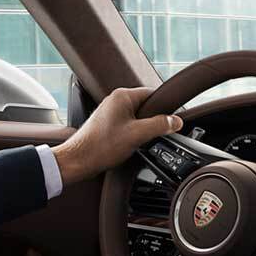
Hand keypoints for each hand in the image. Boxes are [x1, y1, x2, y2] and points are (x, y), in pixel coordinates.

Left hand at [51, 86, 181, 181]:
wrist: (79, 160)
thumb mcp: (137, 135)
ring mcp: (110, 112)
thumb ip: (160, 125)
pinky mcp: (107, 124)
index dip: (164, 109)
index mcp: (122, 96)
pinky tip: (128, 145)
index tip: (171, 121)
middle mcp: (115, 100)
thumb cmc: (100, 146)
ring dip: (141, 130)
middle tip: (149, 136)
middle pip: (146, 107)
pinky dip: (132, 134)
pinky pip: (128, 125)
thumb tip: (176, 121)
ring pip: (137, 118)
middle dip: (151, 122)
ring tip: (135, 142)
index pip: (153, 95)